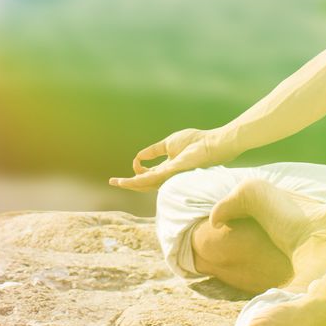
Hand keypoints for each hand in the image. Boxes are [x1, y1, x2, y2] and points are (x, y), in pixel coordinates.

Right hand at [110, 126, 228, 191]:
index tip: (135, 162)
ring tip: (116, 182)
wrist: (211, 143)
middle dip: (129, 183)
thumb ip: (154, 150)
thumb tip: (140, 155)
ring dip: (130, 183)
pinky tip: (130, 180)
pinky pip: (153, 177)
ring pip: (147, 183)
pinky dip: (140, 179)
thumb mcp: (169, 143)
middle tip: (114, 182)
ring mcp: (170, 175)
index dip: (139, 171)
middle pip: (145, 183)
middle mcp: (168, 175)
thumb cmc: (195, 142)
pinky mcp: (172, 171)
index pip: (149, 175)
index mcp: (168, 168)